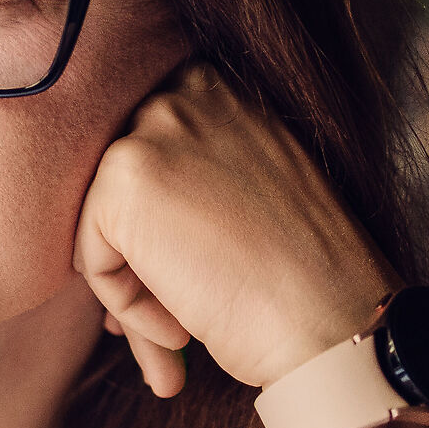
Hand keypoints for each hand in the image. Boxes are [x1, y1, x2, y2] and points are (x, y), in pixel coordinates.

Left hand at [73, 61, 395, 396]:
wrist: (335, 324)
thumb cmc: (305, 281)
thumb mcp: (248, 199)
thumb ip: (186, 187)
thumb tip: (123, 227)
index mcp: (219, 91)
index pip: (145, 164)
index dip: (157, 236)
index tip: (186, 282)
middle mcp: (184, 94)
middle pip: (118, 196)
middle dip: (138, 267)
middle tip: (174, 325)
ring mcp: (151, 131)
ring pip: (102, 230)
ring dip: (134, 295)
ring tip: (180, 336)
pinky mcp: (122, 179)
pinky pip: (93, 261)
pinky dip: (128, 310)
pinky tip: (181, 330)